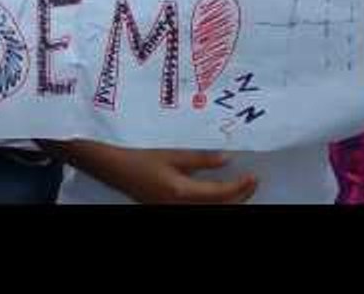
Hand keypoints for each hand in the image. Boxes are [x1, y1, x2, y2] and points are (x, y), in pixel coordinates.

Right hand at [96, 146, 257, 204]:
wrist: (109, 165)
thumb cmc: (136, 155)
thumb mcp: (169, 153)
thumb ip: (199, 158)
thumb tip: (226, 159)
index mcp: (182, 192)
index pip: (221, 194)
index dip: (241, 187)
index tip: (254, 176)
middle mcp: (179, 206)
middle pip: (219, 207)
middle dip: (239, 197)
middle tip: (251, 182)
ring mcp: (171, 209)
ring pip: (209, 209)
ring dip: (227, 201)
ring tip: (238, 187)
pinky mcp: (166, 206)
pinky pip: (197, 207)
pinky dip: (211, 201)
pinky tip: (215, 190)